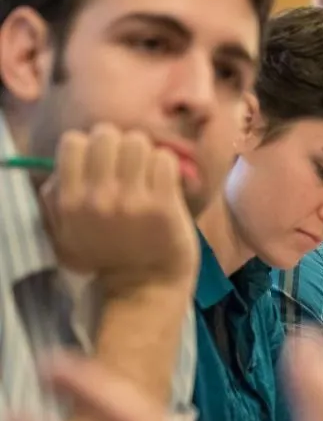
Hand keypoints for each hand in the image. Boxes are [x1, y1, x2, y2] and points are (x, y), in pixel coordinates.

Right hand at [41, 125, 197, 296]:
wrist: (144, 285)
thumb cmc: (106, 255)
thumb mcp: (65, 231)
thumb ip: (57, 196)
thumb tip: (71, 160)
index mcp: (70, 201)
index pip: (73, 141)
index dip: (90, 146)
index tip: (103, 163)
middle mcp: (99, 198)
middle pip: (107, 135)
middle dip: (119, 144)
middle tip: (129, 165)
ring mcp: (133, 200)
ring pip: (138, 142)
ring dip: (146, 153)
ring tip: (148, 173)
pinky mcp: (164, 205)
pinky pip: (165, 160)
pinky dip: (167, 166)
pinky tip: (165, 181)